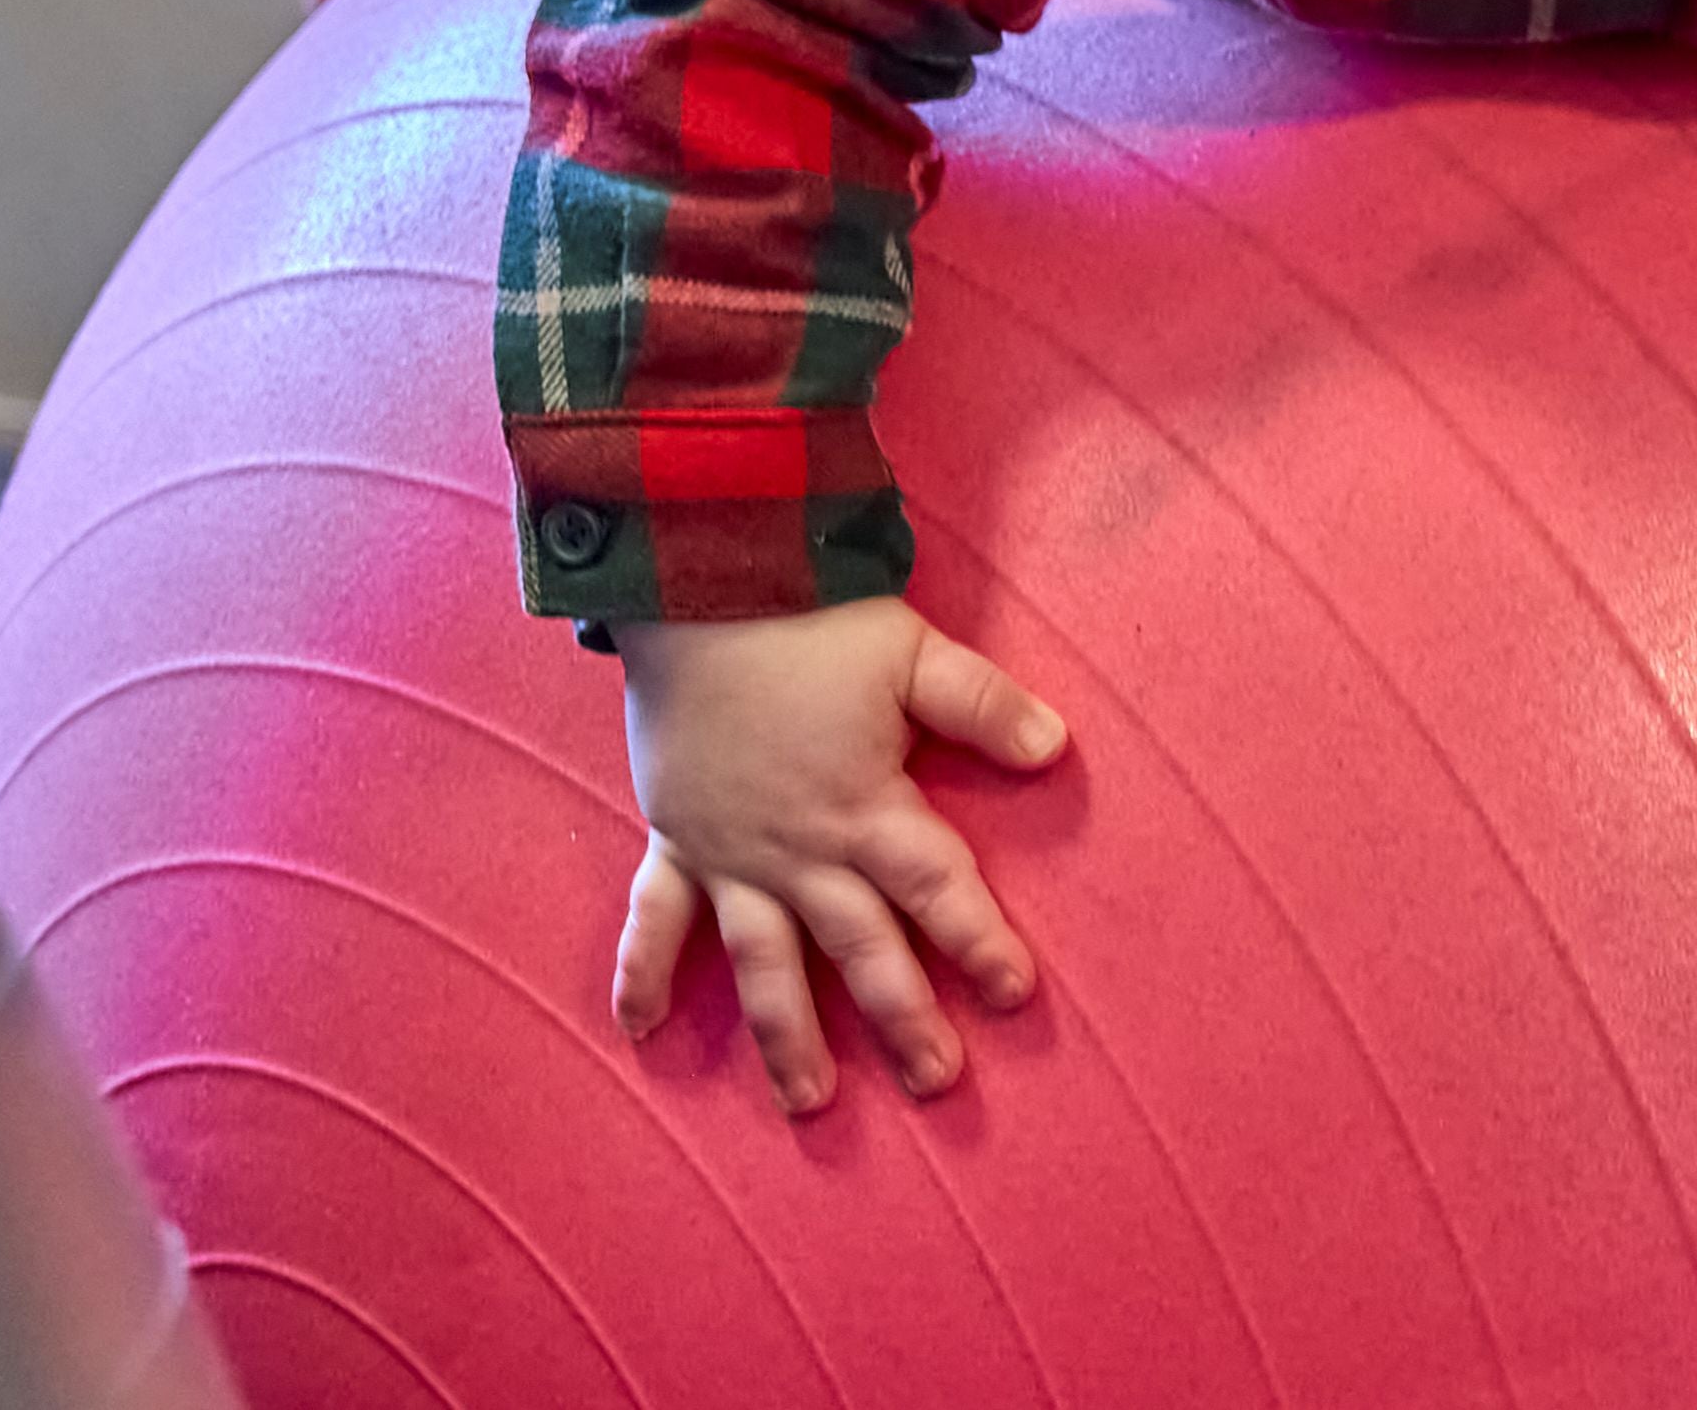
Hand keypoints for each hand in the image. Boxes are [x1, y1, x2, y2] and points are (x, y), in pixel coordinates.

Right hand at [610, 598, 1071, 1112]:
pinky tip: (638, 1033)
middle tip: (937, 1083)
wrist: (699, 593)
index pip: (936, 887)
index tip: (1016, 993)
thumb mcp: (914, 655)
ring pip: (764, 962)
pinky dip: (640, 974)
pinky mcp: (674, 842)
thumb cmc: (812, 624)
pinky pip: (654, 920)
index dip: (978, 940)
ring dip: (786, 1035)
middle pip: (859, 947)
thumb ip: (983, 706)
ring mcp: (731, 856)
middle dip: (902, 1018)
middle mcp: (799, 851)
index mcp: (865, 809)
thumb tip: (1057, 746)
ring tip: (811, 1103)